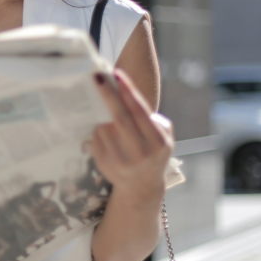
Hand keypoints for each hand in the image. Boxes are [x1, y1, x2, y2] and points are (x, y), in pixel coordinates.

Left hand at [90, 69, 173, 203]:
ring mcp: (120, 160)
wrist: (141, 187)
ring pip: (104, 127)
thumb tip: (129, 96)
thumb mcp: (165, 138)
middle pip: (119, 118)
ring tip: (99, 102)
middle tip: (97, 77)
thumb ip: (154, 120)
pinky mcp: (103, 164)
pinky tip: (100, 124)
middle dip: (107, 95)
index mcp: (157, 143)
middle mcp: (140, 153)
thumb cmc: (153, 152)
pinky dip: (97, 128)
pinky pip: (96, 137)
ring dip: (101, 112)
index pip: (140, 112)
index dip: (128, 92)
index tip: (117, 74)